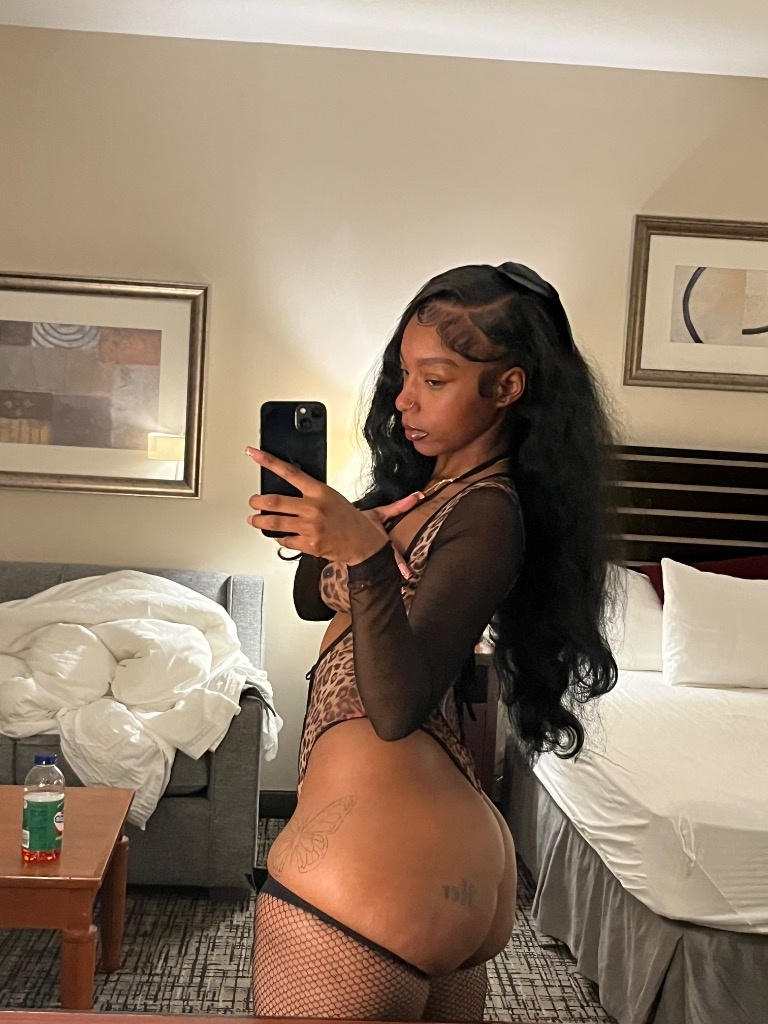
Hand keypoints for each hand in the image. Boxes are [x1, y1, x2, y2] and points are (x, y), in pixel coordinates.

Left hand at [245, 448, 421, 566]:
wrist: (367, 551)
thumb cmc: (361, 527)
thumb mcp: (364, 505)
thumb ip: (376, 497)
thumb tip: (415, 497)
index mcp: (321, 492)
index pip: (289, 472)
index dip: (268, 461)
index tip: (254, 453)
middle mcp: (313, 508)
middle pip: (274, 501)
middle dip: (258, 501)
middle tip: (253, 501)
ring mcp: (308, 527)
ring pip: (274, 522)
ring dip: (260, 521)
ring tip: (254, 520)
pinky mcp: (308, 544)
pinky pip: (285, 541)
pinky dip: (278, 539)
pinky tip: (277, 536)